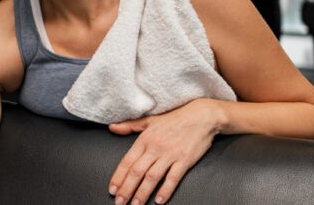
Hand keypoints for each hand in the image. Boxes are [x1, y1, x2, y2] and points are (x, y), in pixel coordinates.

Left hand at [107, 99, 223, 204]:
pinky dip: (165, 190)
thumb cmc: (174, 118)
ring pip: (152, 177)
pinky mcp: (184, 160)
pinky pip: (173, 178)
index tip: (112, 190)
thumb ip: (129, 126)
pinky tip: (159, 201)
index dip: (118, 177)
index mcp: (144, 139)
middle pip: (137, 172)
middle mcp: (155, 148)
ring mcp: (170, 154)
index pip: (127, 161)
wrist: (201, 116)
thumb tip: (112, 127)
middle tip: (119, 202)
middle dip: (126, 189)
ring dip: (142, 193)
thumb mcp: (149, 120)